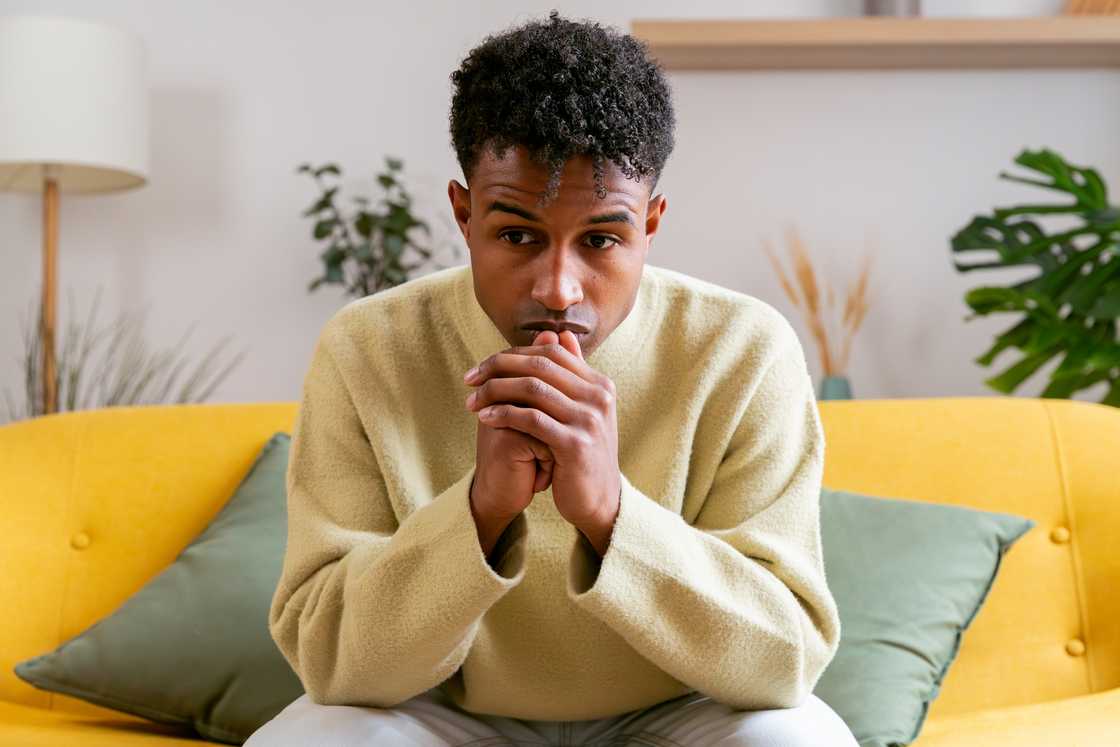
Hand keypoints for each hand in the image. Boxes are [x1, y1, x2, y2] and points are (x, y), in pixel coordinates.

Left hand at [464, 329, 620, 545]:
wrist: (598, 501)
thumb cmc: (581, 456)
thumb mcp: (580, 411)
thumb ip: (571, 374)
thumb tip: (558, 333)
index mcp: (600, 385)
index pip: (551, 352)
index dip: (513, 354)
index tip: (482, 365)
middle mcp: (599, 397)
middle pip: (540, 365)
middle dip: (498, 367)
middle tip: (469, 378)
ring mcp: (589, 420)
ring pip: (533, 389)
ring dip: (495, 391)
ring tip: (472, 401)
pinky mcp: (575, 444)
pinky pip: (531, 419)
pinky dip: (504, 414)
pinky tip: (485, 418)